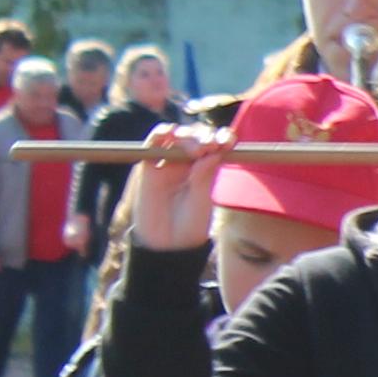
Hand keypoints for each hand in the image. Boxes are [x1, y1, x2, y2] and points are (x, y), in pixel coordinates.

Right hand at [117, 123, 228, 253]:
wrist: (165, 242)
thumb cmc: (190, 225)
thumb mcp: (202, 202)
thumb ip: (205, 178)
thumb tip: (212, 152)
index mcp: (209, 167)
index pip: (219, 144)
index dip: (223, 137)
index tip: (227, 142)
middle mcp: (191, 161)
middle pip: (198, 136)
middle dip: (205, 136)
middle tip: (209, 146)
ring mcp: (170, 161)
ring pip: (178, 136)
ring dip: (187, 135)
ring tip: (195, 150)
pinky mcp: (149, 165)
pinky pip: (153, 143)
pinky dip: (160, 134)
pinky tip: (169, 133)